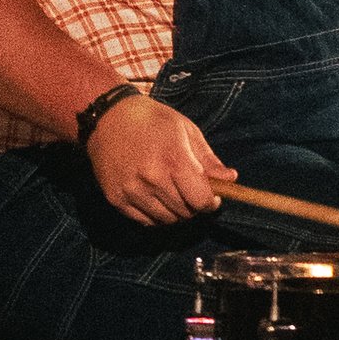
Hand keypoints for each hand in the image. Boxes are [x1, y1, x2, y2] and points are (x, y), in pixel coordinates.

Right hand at [86, 94, 238, 225]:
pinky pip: (145, 221)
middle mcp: (152, 179)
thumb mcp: (186, 130)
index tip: (212, 196)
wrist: (107, 118)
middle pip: (185, 213)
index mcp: (173, 160)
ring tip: (172, 192)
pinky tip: (155, 197)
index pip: (201, 200)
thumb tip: (230, 179)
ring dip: (175, 212)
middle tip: (190, 191)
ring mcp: (132, 191)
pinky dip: (155, 215)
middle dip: (194, 206)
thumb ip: (208, 159)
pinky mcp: (116, 198)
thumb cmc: (152, 120)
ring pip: (166, 220)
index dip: (211, 202)